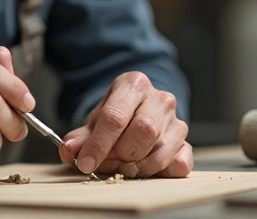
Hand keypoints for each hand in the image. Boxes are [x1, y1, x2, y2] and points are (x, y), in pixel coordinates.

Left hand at [58, 72, 190, 177]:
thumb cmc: (115, 116)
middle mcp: (160, 98)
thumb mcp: (93, 122)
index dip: (98, 144)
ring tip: (123, 166)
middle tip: (108, 162)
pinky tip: (146, 169)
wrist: (138, 111)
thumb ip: (79, 137)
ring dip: (137, 167)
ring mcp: (176, 120)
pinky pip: (180, 164)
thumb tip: (70, 150)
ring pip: (160, 151)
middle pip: (143, 131)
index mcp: (133, 84)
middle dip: (121, 154)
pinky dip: (161, 172)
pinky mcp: (186, 142)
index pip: (115, 117)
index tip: (85, 163)